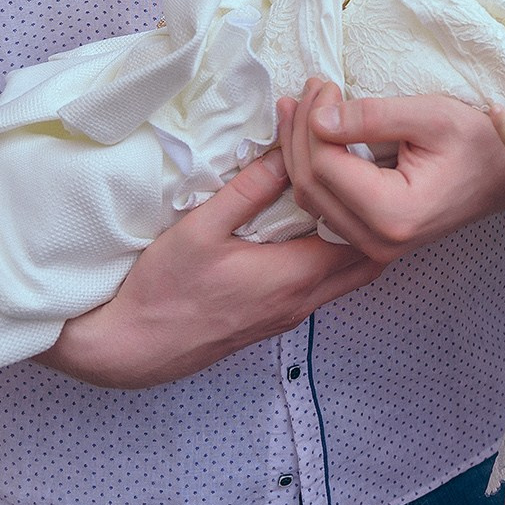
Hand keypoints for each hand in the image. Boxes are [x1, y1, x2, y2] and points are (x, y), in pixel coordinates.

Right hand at [39, 147, 385, 387]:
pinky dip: (330, 259)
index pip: (360, 237)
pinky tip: (308, 232)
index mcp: (293, 276)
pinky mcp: (274, 320)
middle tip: (360, 182)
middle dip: (371, 221)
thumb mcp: (201, 229)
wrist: (134, 349)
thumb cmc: (164, 290)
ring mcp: (290, 315)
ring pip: (345, 277)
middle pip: (365, 262)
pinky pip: (322, 287)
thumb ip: (248, 191)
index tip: (358, 168)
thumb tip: (285, 155)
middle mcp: (302, 301)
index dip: (365, 201)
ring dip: (351, 241)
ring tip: (340, 200)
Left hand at [282, 79, 504, 261]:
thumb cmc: (478, 142)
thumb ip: (372, 117)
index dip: (314, 120)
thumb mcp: (430, 116)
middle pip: (310, 186)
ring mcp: (374, 247)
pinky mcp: (372, 239)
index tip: (327, 83)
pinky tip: (311, 136)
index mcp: (395, 214)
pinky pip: (327, 206)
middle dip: (300, 132)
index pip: (325, 167)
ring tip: (302, 105)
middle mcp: (379, 242)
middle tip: (310, 88)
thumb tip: (317, 119)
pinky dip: (314, 168)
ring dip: (300, 149)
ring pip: (311, 199)